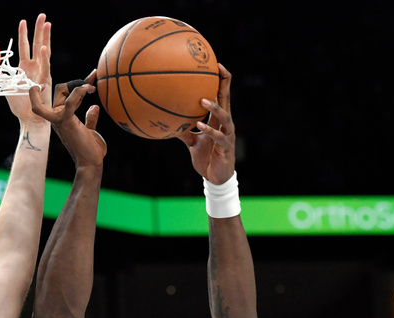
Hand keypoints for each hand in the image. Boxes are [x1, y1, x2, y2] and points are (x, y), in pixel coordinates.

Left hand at [6, 14, 51, 124]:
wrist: (29, 118)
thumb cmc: (21, 106)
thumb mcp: (9, 88)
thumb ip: (6, 78)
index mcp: (25, 68)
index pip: (24, 47)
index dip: (23, 34)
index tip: (23, 21)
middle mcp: (35, 68)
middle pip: (37, 44)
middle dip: (39, 30)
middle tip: (42, 16)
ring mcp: (41, 73)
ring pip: (44, 51)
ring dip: (45, 37)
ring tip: (47, 24)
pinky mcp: (45, 81)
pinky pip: (45, 67)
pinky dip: (44, 57)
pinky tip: (44, 47)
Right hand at [29, 71, 106, 167]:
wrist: (91, 163)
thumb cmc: (91, 151)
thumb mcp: (91, 131)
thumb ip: (90, 119)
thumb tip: (94, 107)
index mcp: (61, 118)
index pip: (63, 93)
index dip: (76, 84)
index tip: (92, 78)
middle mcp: (56, 117)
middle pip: (60, 88)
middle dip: (76, 82)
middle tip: (92, 87)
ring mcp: (59, 119)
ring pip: (60, 90)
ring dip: (78, 84)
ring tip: (92, 87)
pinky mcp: (66, 121)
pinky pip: (69, 101)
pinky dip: (78, 91)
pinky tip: (89, 88)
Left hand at [178, 63, 235, 183]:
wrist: (215, 177)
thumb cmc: (206, 157)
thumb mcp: (191, 142)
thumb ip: (182, 131)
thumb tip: (165, 122)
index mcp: (218, 119)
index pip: (222, 95)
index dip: (221, 80)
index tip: (216, 64)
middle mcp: (225, 123)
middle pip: (227, 99)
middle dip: (224, 84)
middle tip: (217, 70)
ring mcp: (227, 134)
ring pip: (224, 116)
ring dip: (214, 107)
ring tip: (203, 100)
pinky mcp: (226, 147)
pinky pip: (218, 136)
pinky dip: (209, 130)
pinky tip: (199, 124)